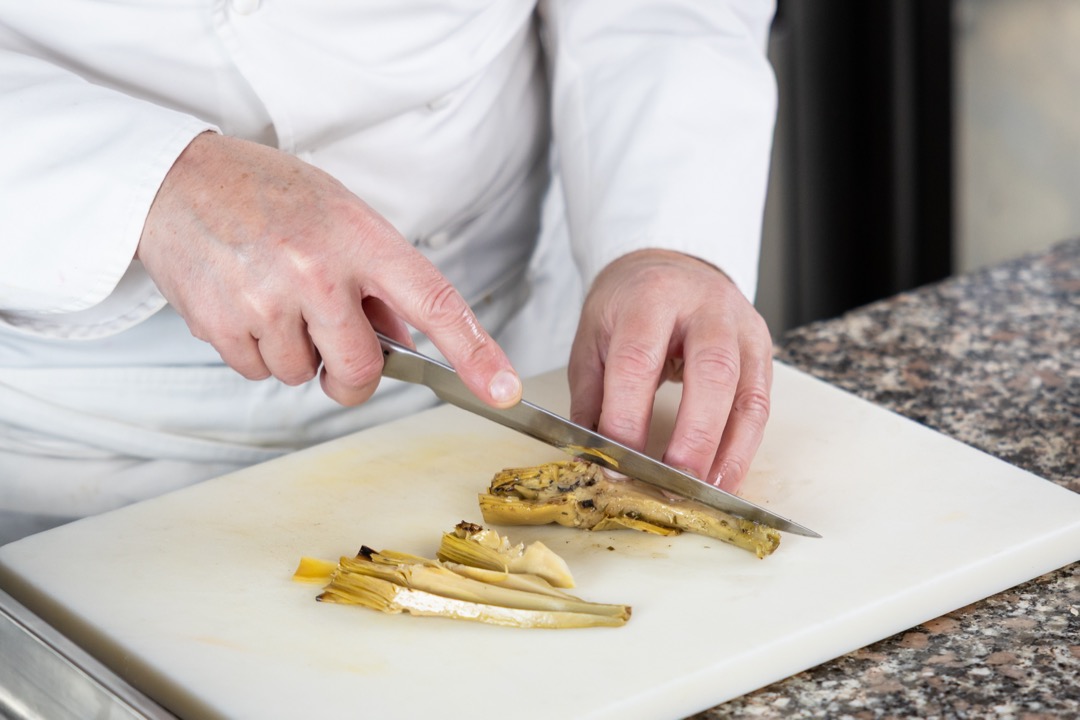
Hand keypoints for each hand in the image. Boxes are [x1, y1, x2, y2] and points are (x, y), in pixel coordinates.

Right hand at [137, 132, 520, 407]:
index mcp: (360, 238)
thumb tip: (409, 345)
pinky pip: (258, 373)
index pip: (435, 302)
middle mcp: (317, 271)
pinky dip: (256, 352)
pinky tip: (243, 304)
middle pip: (361, 370)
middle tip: (333, 343)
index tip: (503, 389)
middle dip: (352, 373)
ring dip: (296, 354)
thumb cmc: (267, 195)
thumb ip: (381, 280)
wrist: (174, 180)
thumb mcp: (341, 216)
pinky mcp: (221, 325)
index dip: (475, 352)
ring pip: (303, 376)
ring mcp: (266, 301)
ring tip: (272, 296)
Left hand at [568, 249, 771, 492]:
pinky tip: (725, 477)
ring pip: (747, 394)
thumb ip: (591, 398)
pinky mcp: (762, 350)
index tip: (615, 464)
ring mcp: (742, 328)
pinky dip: (744, 447)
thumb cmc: (627, 307)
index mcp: (651, 297)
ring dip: (729, 452)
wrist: (668, 267)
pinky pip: (760, 405)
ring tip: (706, 493)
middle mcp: (706, 308)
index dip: (628, 418)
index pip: (639, 361)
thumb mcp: (593, 339)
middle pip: (711, 373)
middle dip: (695, 437)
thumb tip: (591, 457)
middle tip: (674, 483)